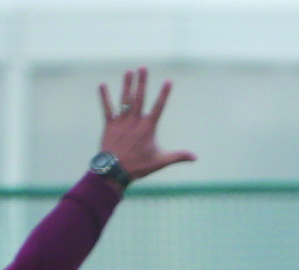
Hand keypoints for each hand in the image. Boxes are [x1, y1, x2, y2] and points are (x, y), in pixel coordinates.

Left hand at [98, 68, 195, 182]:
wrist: (115, 172)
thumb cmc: (138, 167)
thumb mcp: (160, 161)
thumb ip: (178, 156)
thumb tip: (196, 157)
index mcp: (147, 128)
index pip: (158, 107)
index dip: (164, 94)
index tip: (168, 81)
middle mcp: (134, 121)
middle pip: (139, 98)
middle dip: (142, 82)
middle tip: (143, 67)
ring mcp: (121, 122)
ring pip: (124, 100)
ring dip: (127, 85)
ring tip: (129, 72)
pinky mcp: (109, 125)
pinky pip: (107, 109)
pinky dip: (104, 97)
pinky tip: (102, 85)